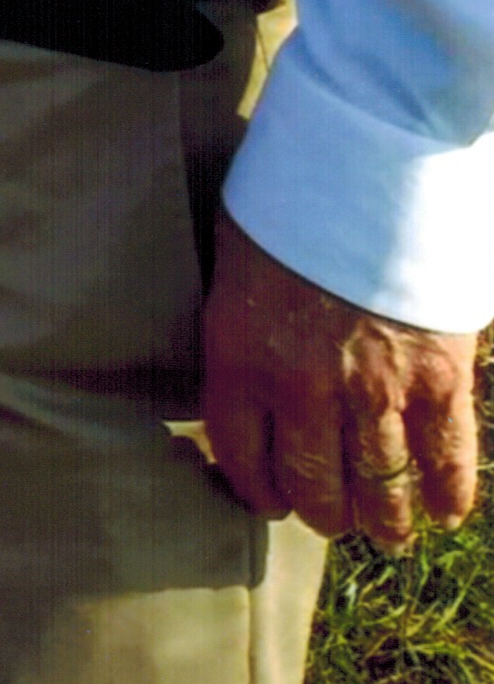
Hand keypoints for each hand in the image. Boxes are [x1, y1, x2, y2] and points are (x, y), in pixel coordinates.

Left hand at [200, 208, 480, 549]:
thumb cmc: (291, 192)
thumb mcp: (236, 256)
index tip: (273, 498)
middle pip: (315, 487)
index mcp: (241, 355)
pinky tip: (443, 511)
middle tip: (334, 515)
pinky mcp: (438, 377)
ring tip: (386, 530)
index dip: (259, 490)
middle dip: (324, 512)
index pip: (242, 457)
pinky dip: (447, 495)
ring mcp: (376, 388)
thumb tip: (246, 372)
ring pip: (380, 489)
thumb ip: (243, 324)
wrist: (369, 153)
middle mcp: (303, 386)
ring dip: (384, 519)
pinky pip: (447, 461)